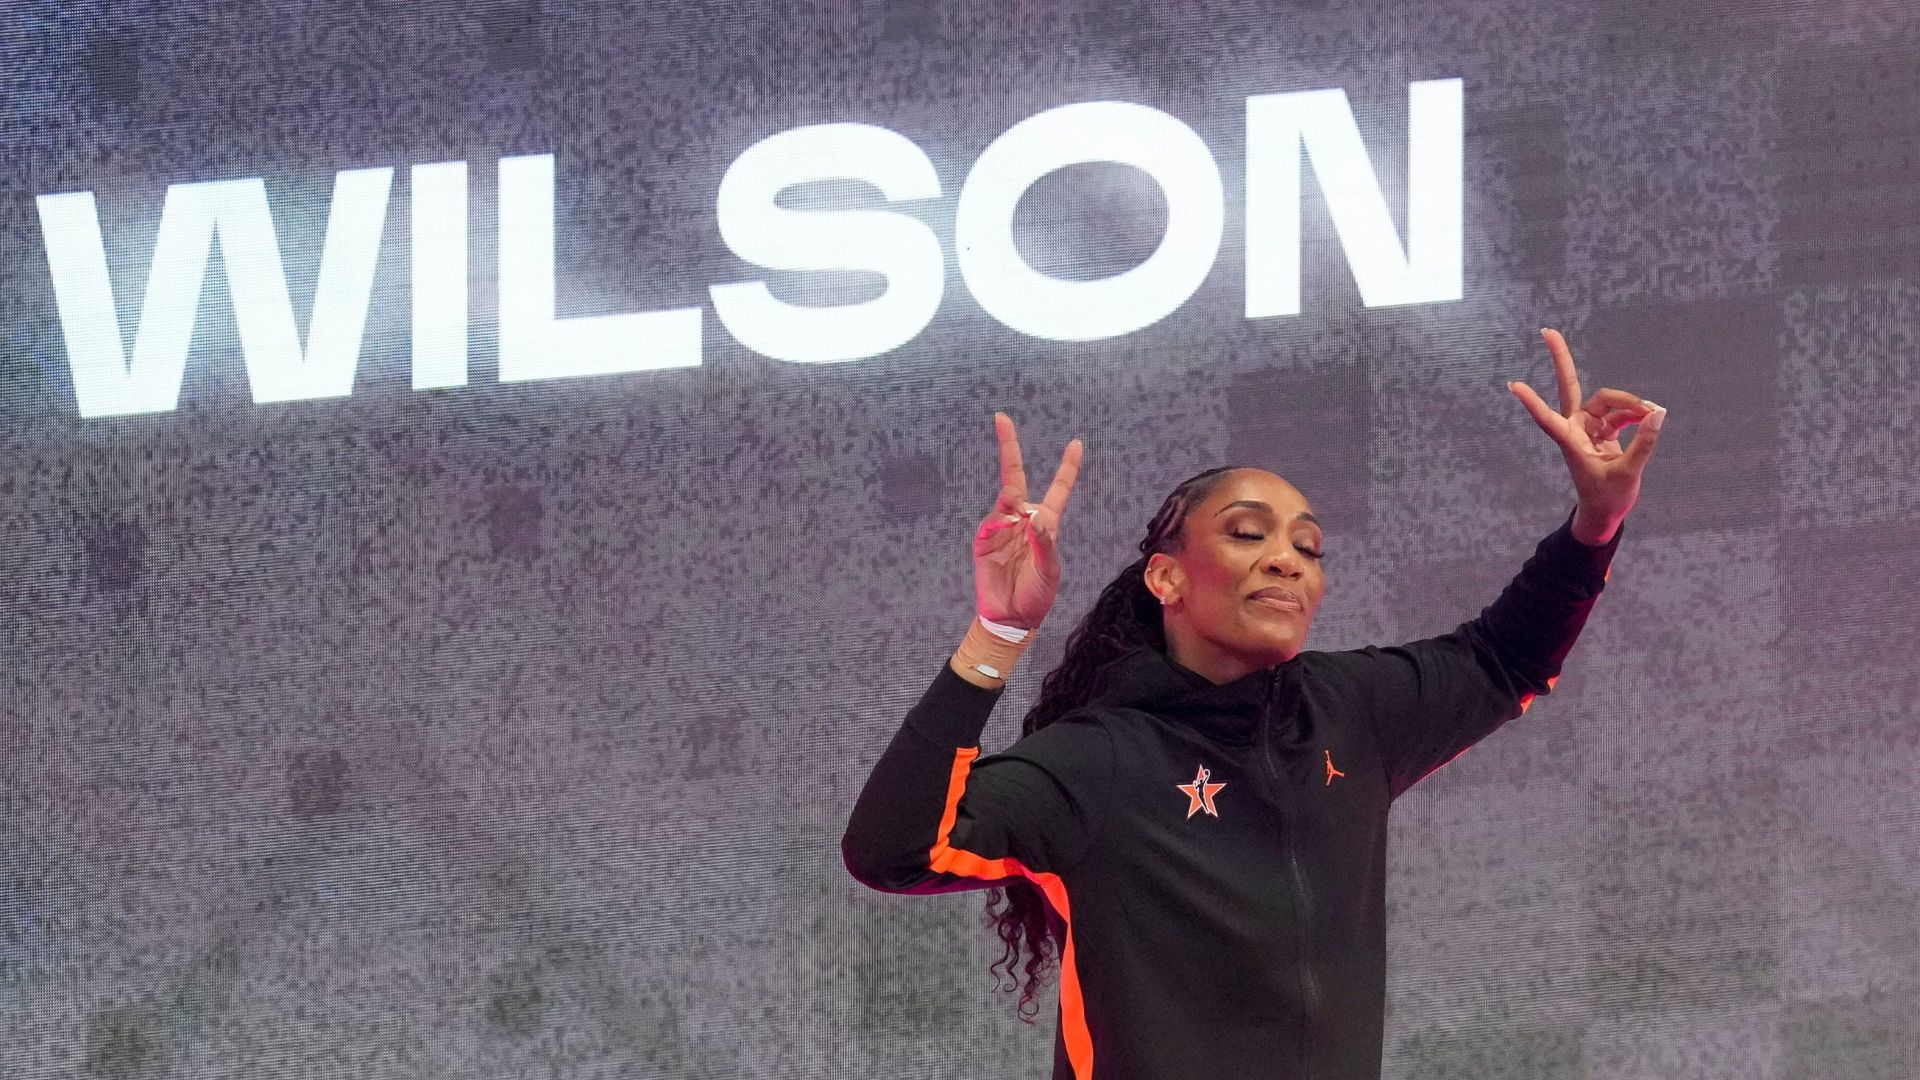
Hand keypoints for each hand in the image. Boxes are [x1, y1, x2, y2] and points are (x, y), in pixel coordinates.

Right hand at [973, 413, 1083, 627]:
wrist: (1010, 618)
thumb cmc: (1036, 596)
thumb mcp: (1050, 572)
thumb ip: (1045, 544)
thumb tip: (1033, 517)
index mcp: (1046, 524)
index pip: (1058, 489)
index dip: (1067, 467)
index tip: (1076, 443)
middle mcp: (1023, 520)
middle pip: (1016, 477)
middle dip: (1009, 448)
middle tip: (1001, 417)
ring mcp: (1001, 528)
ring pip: (1005, 500)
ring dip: (1012, 504)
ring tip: (1019, 525)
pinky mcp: (984, 540)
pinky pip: (991, 523)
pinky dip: (999, 525)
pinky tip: (1006, 533)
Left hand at [1507, 328, 1666, 544]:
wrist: (1605, 511)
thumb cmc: (1607, 498)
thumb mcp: (1628, 473)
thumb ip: (1644, 443)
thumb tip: (1658, 413)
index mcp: (1571, 442)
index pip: (1548, 418)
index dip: (1532, 402)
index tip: (1512, 385)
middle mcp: (1576, 429)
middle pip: (1570, 387)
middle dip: (1561, 359)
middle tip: (1547, 331)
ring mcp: (1589, 427)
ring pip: (1608, 401)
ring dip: (1629, 404)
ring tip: (1652, 413)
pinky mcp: (1603, 430)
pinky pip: (1620, 413)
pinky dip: (1635, 414)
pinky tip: (1649, 417)